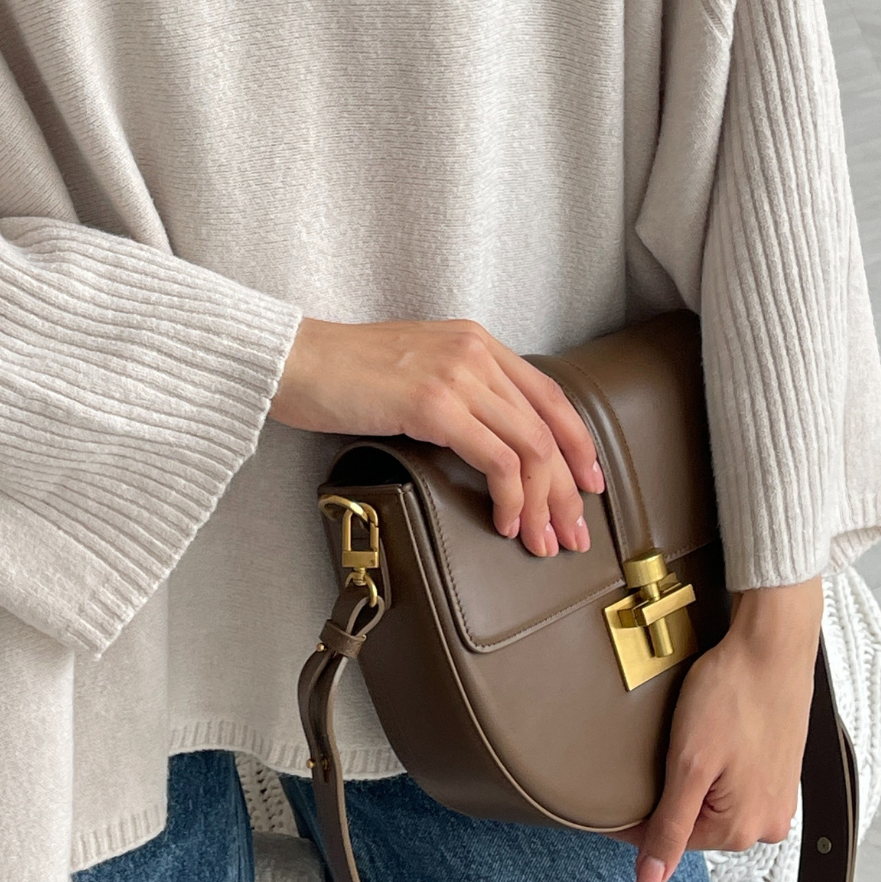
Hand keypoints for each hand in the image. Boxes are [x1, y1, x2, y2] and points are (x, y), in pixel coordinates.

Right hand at [269, 315, 604, 556]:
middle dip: (568, 488)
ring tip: (542, 540)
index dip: (578, 444)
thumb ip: (456, 391)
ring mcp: (457, 376)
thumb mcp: (415, 369)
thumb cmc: (340, 372)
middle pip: (548, 427)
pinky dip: (511, 497)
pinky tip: (506, 522)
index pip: (549, 395)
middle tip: (574, 531)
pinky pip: (498, 460)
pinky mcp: (435, 405)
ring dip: (544, 503)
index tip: (588, 483)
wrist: (292, 360)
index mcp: (475, 341)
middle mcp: (475, 353)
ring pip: (532, 448)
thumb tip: (488, 441)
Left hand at [618, 576, 824, 881]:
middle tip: (649, 758)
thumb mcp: (689, 766)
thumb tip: (650, 880)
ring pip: (714, 803)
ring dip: (692, 782)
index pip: (666, 839)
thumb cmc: (732, 695)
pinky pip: (735, 785)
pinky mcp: (779, 772)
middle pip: (693, 823)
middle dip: (667, 796)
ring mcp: (777, 798)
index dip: (631, 816)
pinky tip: (709, 741)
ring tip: (683, 744)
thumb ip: (669, 827)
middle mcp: (765, 823)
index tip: (605, 797)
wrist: (771, 648)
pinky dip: (716, 770)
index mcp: (740, 830)